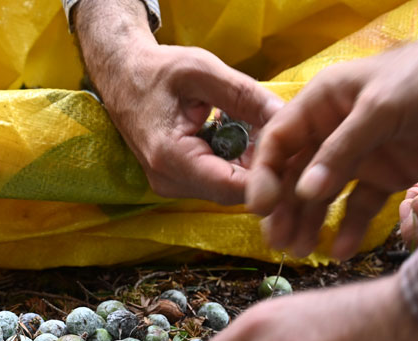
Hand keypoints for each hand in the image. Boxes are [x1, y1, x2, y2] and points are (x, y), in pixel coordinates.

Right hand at [74, 0, 281, 204]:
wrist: (121, 76)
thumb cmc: (158, 70)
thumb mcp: (203, 72)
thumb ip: (245, 96)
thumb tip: (286, 117)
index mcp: (171, 157)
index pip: (232, 188)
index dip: (270, 177)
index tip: (296, 154)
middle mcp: (169, 182)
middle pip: (234, 193)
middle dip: (265, 171)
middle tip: (291, 141)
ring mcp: (171, 186)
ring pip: (228, 190)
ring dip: (253, 168)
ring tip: (268, 135)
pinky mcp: (177, 182)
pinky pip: (218, 183)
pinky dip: (237, 164)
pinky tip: (247, 140)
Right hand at [247, 33, 417, 259]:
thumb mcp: (380, 109)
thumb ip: (341, 151)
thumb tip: (304, 193)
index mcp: (319, 105)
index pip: (277, 142)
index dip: (264, 175)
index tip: (263, 209)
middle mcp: (330, 132)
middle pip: (294, 175)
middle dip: (284, 209)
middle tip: (279, 243)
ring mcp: (357, 158)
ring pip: (322, 197)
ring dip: (310, 223)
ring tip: (303, 252)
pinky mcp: (383, 178)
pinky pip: (358, 207)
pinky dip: (350, 229)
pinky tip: (342, 251)